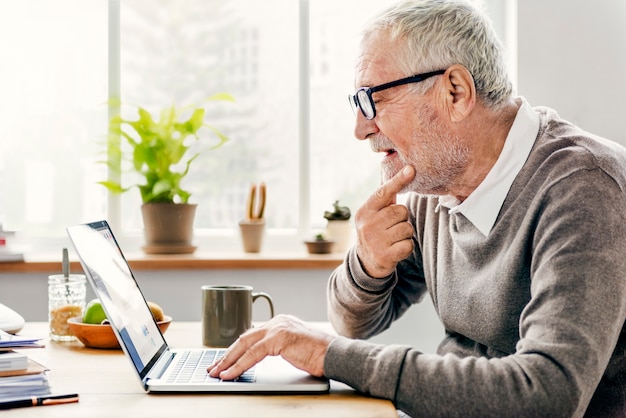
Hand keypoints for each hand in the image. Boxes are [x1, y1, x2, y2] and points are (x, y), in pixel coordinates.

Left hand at [207, 314, 334, 379]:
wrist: (335, 354)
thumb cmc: (318, 354)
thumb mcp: (293, 347)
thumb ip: (276, 347)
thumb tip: (256, 357)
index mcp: (280, 322)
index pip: (251, 335)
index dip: (235, 350)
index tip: (223, 361)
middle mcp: (277, 321)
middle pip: (244, 339)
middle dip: (227, 355)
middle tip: (214, 368)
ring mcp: (278, 328)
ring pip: (245, 346)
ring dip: (228, 361)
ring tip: (217, 373)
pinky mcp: (279, 338)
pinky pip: (252, 354)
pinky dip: (239, 365)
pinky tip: (230, 374)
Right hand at [354, 165, 414, 277]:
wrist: (365, 263)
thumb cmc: (374, 231)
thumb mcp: (372, 214)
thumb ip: (384, 198)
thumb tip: (396, 173)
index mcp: (365, 211)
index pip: (383, 192)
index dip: (398, 180)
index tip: (411, 169)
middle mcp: (367, 225)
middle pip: (401, 211)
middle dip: (402, 218)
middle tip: (391, 227)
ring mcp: (375, 241)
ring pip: (407, 228)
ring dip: (405, 234)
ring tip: (393, 239)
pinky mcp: (385, 256)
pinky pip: (409, 244)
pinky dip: (406, 247)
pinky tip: (396, 249)